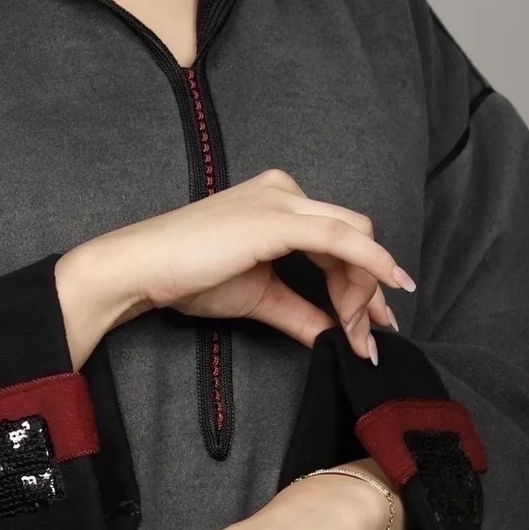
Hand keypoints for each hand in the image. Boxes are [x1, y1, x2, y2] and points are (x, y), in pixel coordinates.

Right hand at [55, 168, 414, 369]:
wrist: (143, 267)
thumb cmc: (187, 275)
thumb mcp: (258, 297)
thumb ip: (299, 313)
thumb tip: (333, 338)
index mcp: (279, 201)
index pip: (338, 238)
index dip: (360, 283)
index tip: (368, 325)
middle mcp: (285, 191)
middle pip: (354, 236)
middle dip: (369, 288)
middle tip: (371, 335)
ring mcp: (282, 201)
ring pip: (353, 238)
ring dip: (364, 289)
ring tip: (360, 333)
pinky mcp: (278, 220)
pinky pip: (340, 238)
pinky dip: (370, 264)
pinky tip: (386, 286)